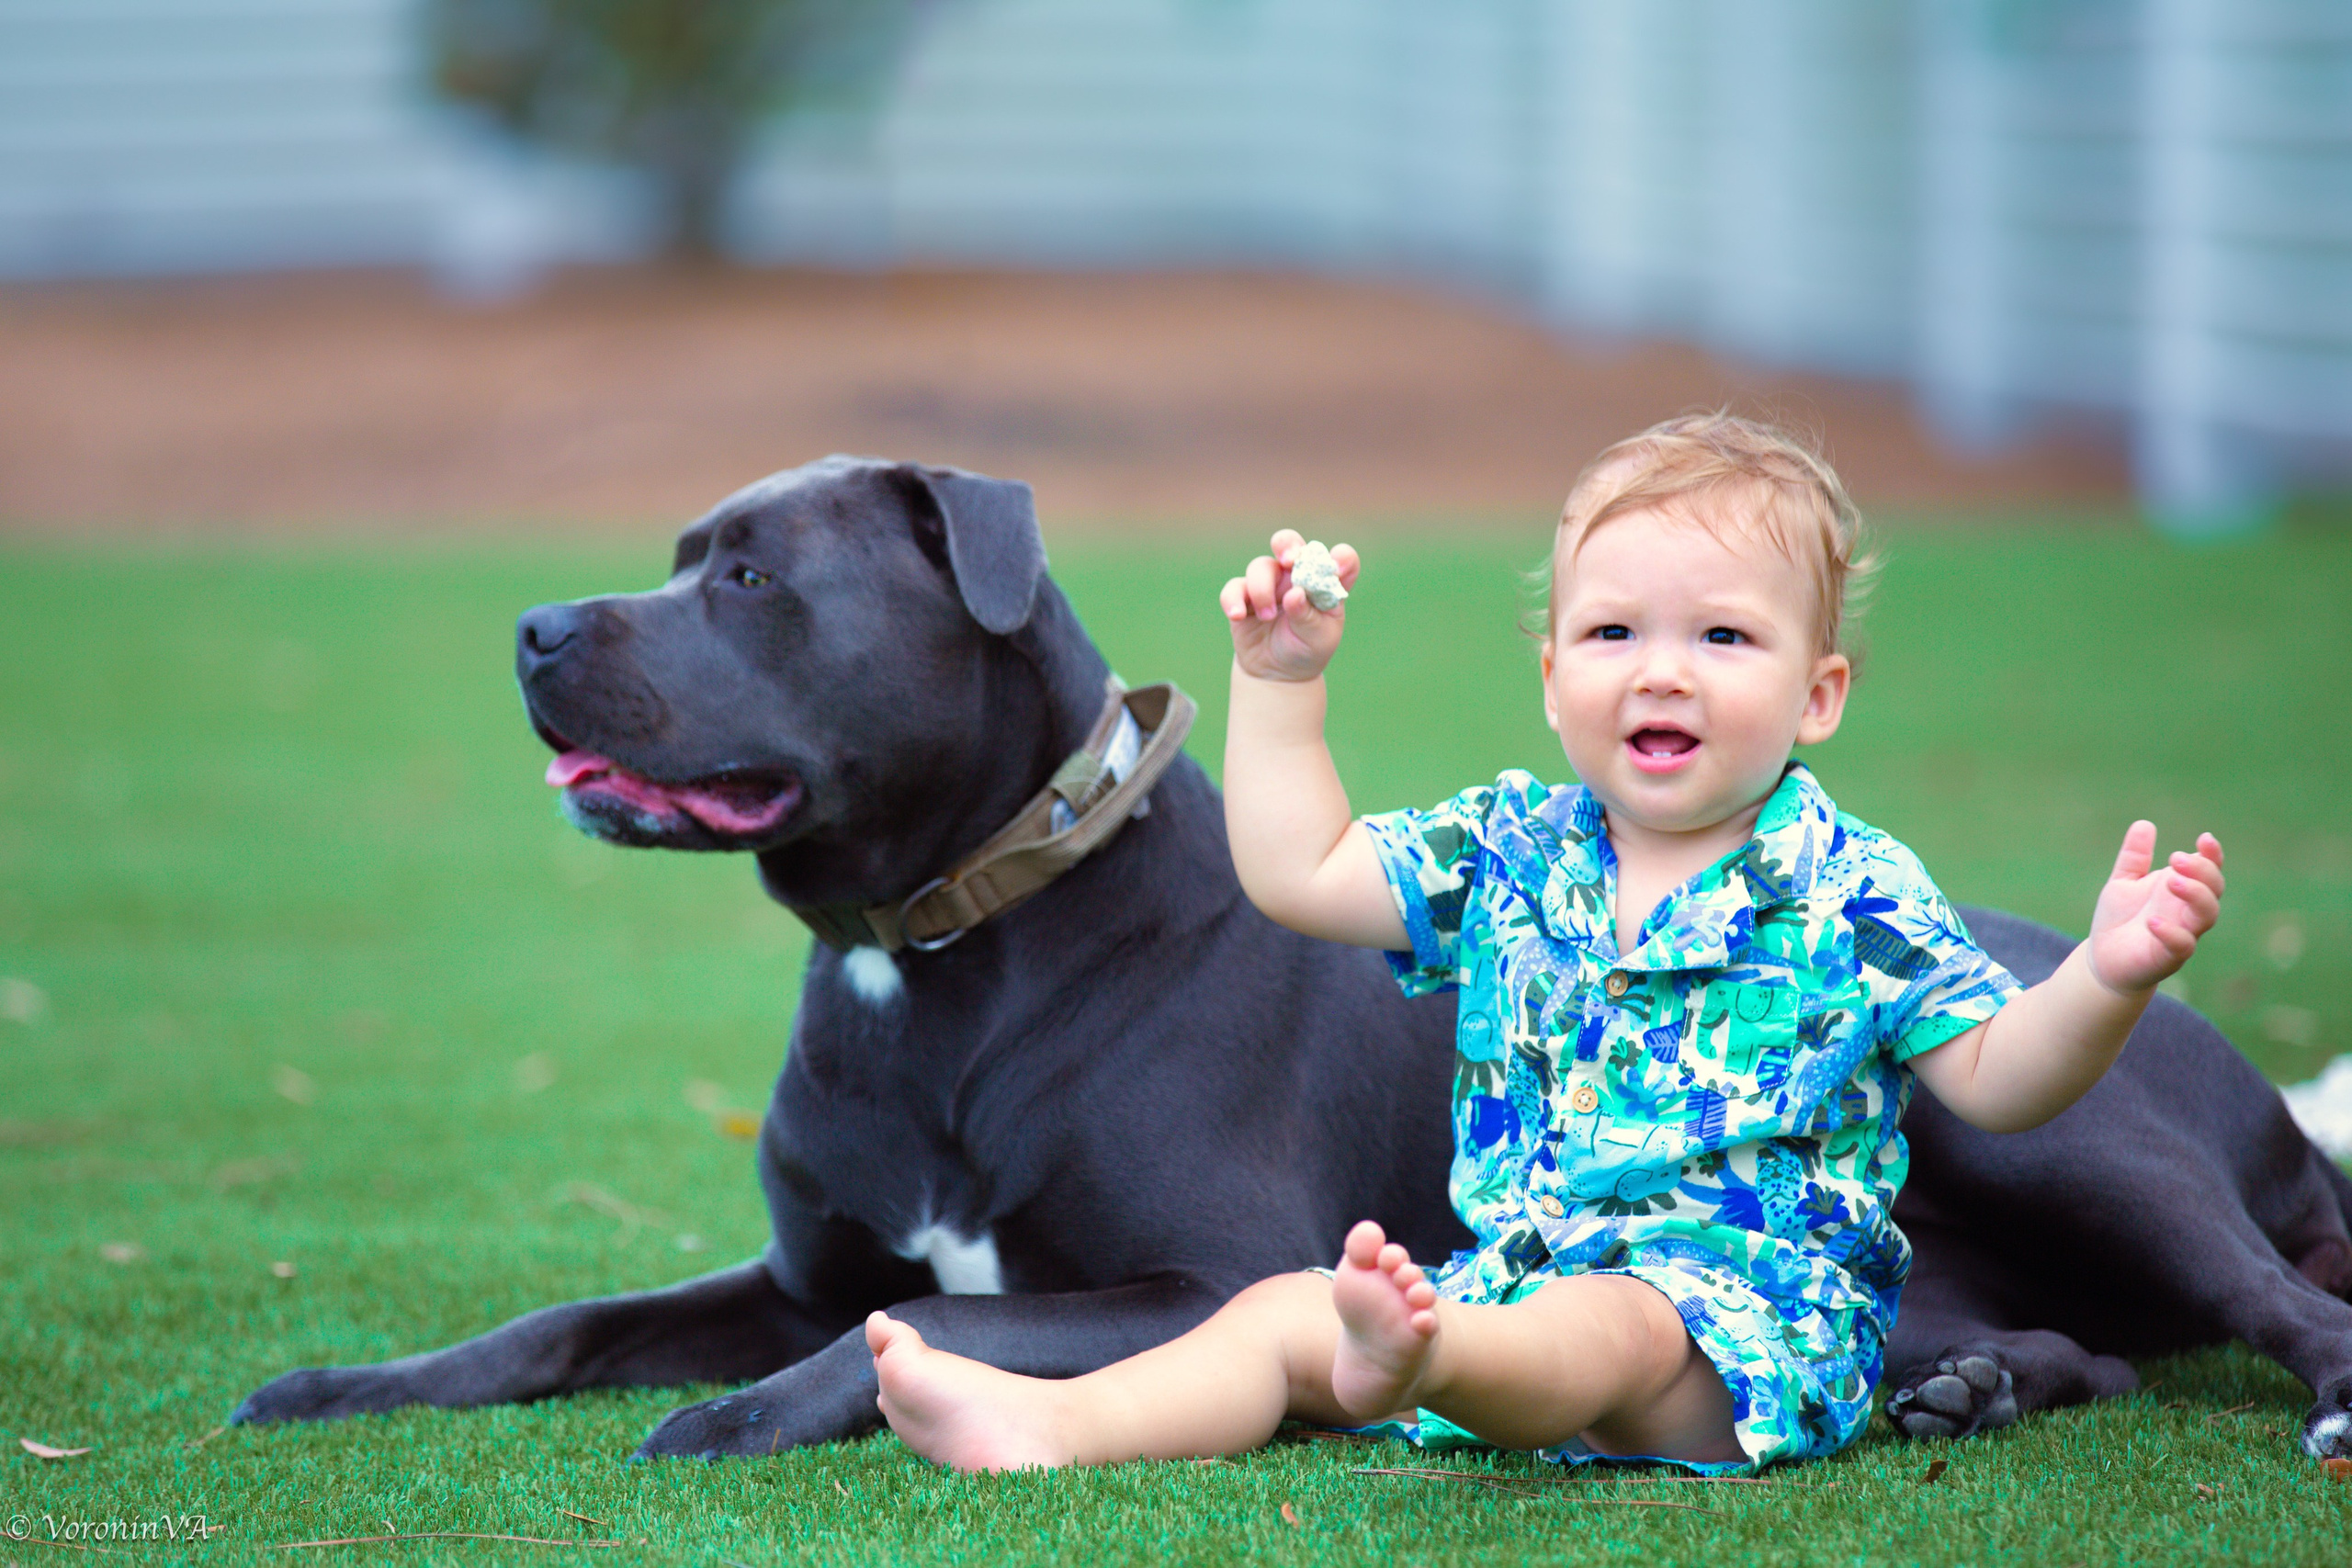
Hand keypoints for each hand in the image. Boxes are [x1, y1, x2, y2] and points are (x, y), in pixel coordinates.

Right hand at [1219, 530, 1357, 682]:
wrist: (1277, 673)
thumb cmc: (1306, 649)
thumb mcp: (1317, 638)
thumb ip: (1308, 615)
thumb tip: (1294, 594)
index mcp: (1324, 584)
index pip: (1340, 560)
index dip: (1341, 558)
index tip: (1336, 567)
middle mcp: (1297, 576)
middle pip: (1289, 544)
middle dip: (1287, 545)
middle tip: (1289, 560)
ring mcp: (1269, 584)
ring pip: (1260, 566)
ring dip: (1262, 589)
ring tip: (1268, 617)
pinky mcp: (1244, 596)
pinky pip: (1234, 588)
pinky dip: (1233, 599)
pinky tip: (1237, 615)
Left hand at [2085, 822, 2224, 994]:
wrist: (2103, 958)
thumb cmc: (2120, 919)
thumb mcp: (2122, 882)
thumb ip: (2134, 857)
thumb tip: (2144, 824)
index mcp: (2181, 890)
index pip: (2209, 870)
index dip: (2212, 855)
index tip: (2204, 839)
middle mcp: (2187, 911)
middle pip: (2214, 889)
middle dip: (2202, 872)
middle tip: (2176, 859)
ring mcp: (2182, 933)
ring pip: (2207, 915)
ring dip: (2195, 895)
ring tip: (2171, 880)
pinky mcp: (2168, 956)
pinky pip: (2182, 945)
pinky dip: (2172, 933)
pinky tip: (2154, 921)